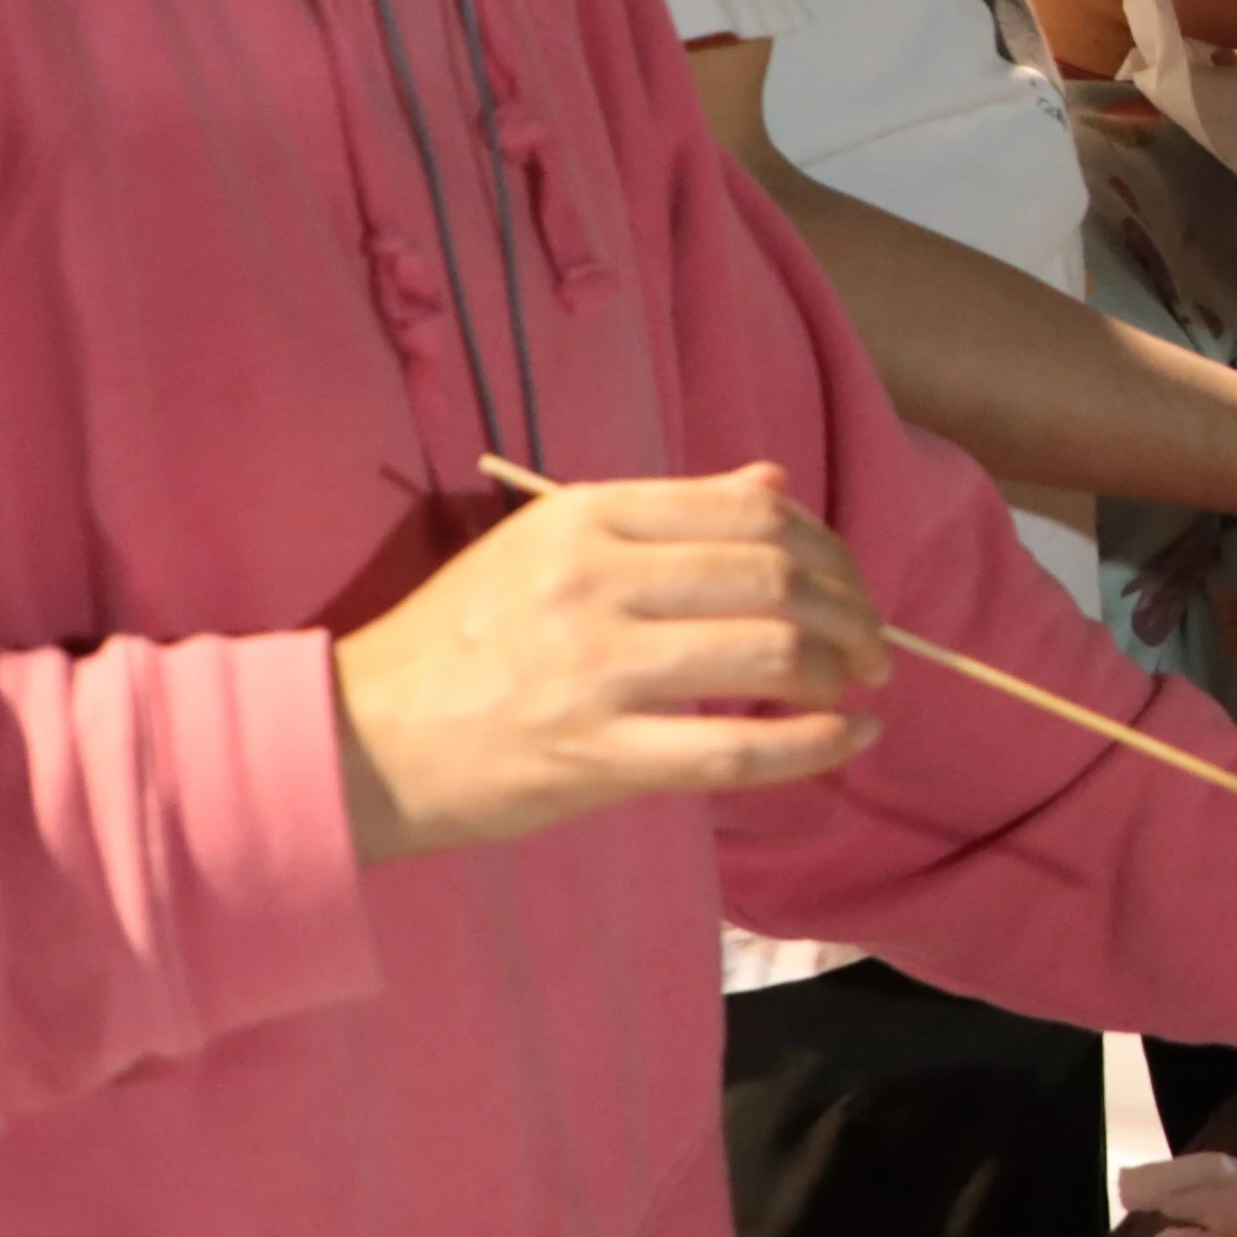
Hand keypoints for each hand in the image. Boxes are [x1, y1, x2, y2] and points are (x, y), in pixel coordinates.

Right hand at [334, 464, 888, 859]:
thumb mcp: (548, 546)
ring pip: (770, 655)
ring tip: (861, 690)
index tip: (853, 582)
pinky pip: (737, 749)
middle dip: (854, 613)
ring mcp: (595, 670)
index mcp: (587, 518)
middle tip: (877, 646)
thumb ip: (666, 515)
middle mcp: (595, 581)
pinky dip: (816, 744)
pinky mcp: (595, 755)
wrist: (359, 736)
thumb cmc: (462, 640)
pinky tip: (850, 738)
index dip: (829, 546)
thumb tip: (772, 481)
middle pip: (776, 579)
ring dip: (841, 674)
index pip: (750, 512)